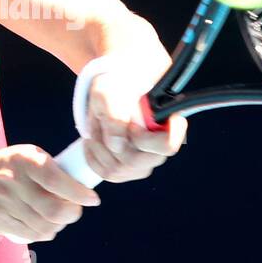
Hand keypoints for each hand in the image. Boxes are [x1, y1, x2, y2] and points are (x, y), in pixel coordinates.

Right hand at [0, 145, 100, 242]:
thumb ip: (49, 168)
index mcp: (23, 160)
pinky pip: (31, 235)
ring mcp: (5, 205)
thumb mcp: (24, 155)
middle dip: (72, 213)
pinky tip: (46, 225)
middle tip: (76, 209)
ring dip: (60, 225)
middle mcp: (13, 182)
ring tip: (61, 217)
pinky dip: (45, 233)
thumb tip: (81, 186)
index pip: (55, 180)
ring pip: (44, 226)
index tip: (92, 199)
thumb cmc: (5, 168)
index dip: (78, 193)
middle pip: (53, 209)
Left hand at [80, 68, 187, 182]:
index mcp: (166, 125)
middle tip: (103, 120)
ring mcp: (144, 165)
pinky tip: (93, 138)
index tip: (132, 123)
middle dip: (110, 142)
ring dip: (99, 146)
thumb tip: (118, 145)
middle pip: (134, 161)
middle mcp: (159, 150)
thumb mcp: (109, 92)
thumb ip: (115, 115)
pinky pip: (106, 174)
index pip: (168, 145)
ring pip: (117, 169)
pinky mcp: (128, 172)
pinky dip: (93, 155)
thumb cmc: (116, 88)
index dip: (146, 139)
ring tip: (97, 125)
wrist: (112, 93)